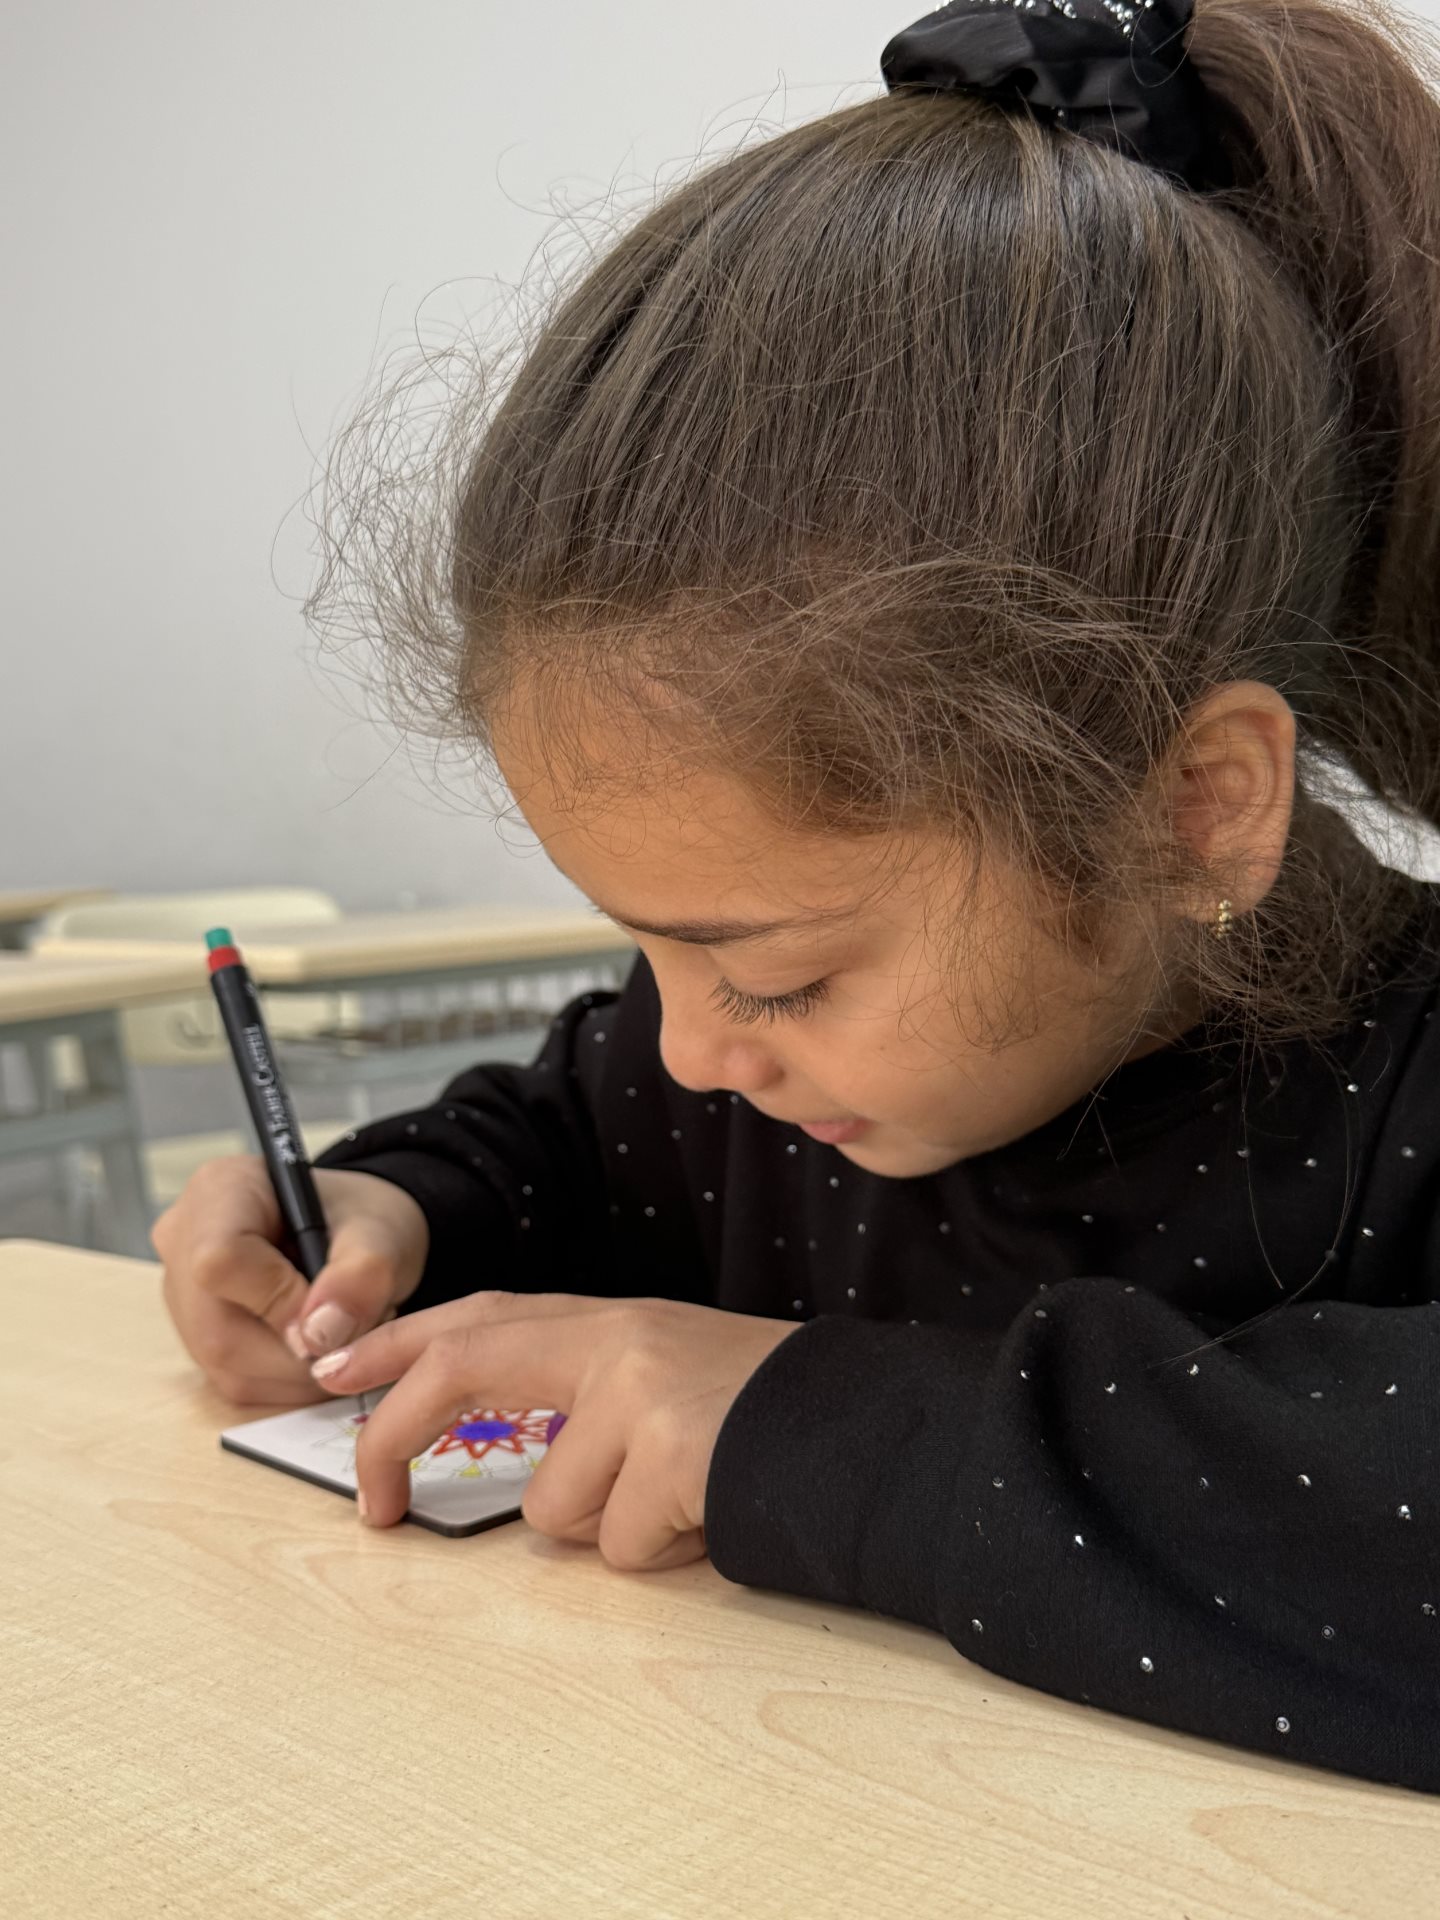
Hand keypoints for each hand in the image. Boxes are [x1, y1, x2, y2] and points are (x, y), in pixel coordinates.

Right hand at [153, 1156, 429, 1404]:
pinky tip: (316, 1344)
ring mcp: (181, 1294)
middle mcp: (184, 1240)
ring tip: (339, 1328)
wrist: (355, 1234)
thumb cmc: (361, 1221)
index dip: (279, 1299)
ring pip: (229, 1367)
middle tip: (354, 1325)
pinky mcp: (194, 1338)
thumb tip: (317, 1337)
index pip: (219, 1261)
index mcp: (222, 1189)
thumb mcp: (380, 1233)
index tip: (330, 1305)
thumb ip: (360, 1275)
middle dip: (299, 1348)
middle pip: (219, 1329)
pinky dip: (290, 1379)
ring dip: (300, 1370)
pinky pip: (238, 1382)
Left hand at [309, 1293, 799, 1569]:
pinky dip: (661, 1553)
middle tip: (369, 1507)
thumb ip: (590, 1399)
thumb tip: (523, 1471)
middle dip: (396, 1433)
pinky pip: (618, 1547)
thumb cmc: (763, 1418)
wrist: (869, 1430)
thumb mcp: (669, 1379)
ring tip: (682, 1502)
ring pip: (552, 1507)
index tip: (334, 1369)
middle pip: (464, 1364)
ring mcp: (641, 1391)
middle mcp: (617, 1340)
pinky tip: (709, 1516)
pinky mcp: (669, 1452)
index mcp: (612, 1321)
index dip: (399, 1341)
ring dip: (607, 1530)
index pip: (481, 1314)